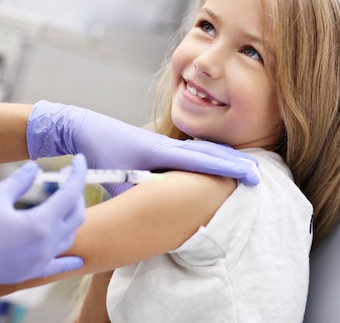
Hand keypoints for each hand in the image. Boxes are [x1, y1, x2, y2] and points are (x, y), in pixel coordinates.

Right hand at [0, 154, 86, 310]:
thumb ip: (19, 181)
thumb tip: (34, 167)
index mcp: (41, 224)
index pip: (70, 193)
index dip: (78, 174)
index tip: (80, 160)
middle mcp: (46, 245)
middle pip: (75, 215)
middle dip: (76, 193)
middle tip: (68, 178)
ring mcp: (40, 261)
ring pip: (69, 237)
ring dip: (71, 217)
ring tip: (64, 202)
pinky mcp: (30, 272)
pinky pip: (58, 266)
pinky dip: (69, 260)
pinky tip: (78, 259)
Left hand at [26, 101, 259, 186]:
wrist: (84, 128)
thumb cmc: (98, 154)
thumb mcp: (116, 179)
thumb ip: (135, 195)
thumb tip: (152, 212)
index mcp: (158, 151)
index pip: (200, 160)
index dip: (226, 167)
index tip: (249, 172)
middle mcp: (165, 144)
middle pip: (206, 151)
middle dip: (231, 161)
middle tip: (255, 172)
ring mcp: (161, 143)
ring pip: (198, 149)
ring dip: (220, 157)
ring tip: (241, 168)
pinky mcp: (155, 144)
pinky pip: (186, 150)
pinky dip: (204, 155)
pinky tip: (210, 162)